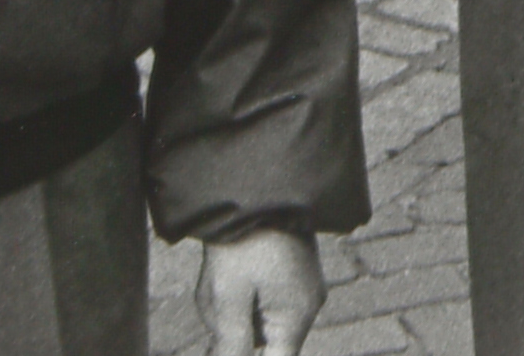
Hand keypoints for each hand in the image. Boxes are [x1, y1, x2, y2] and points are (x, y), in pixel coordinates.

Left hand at [201, 225, 324, 354]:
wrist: (260, 183)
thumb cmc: (244, 241)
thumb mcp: (229, 298)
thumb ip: (231, 344)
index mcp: (296, 316)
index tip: (226, 339)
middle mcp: (307, 304)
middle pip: (265, 340)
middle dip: (234, 328)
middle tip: (216, 299)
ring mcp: (304, 286)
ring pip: (261, 317)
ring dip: (234, 308)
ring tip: (220, 276)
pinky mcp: (295, 271)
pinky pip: (266, 297)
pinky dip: (243, 293)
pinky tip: (229, 270)